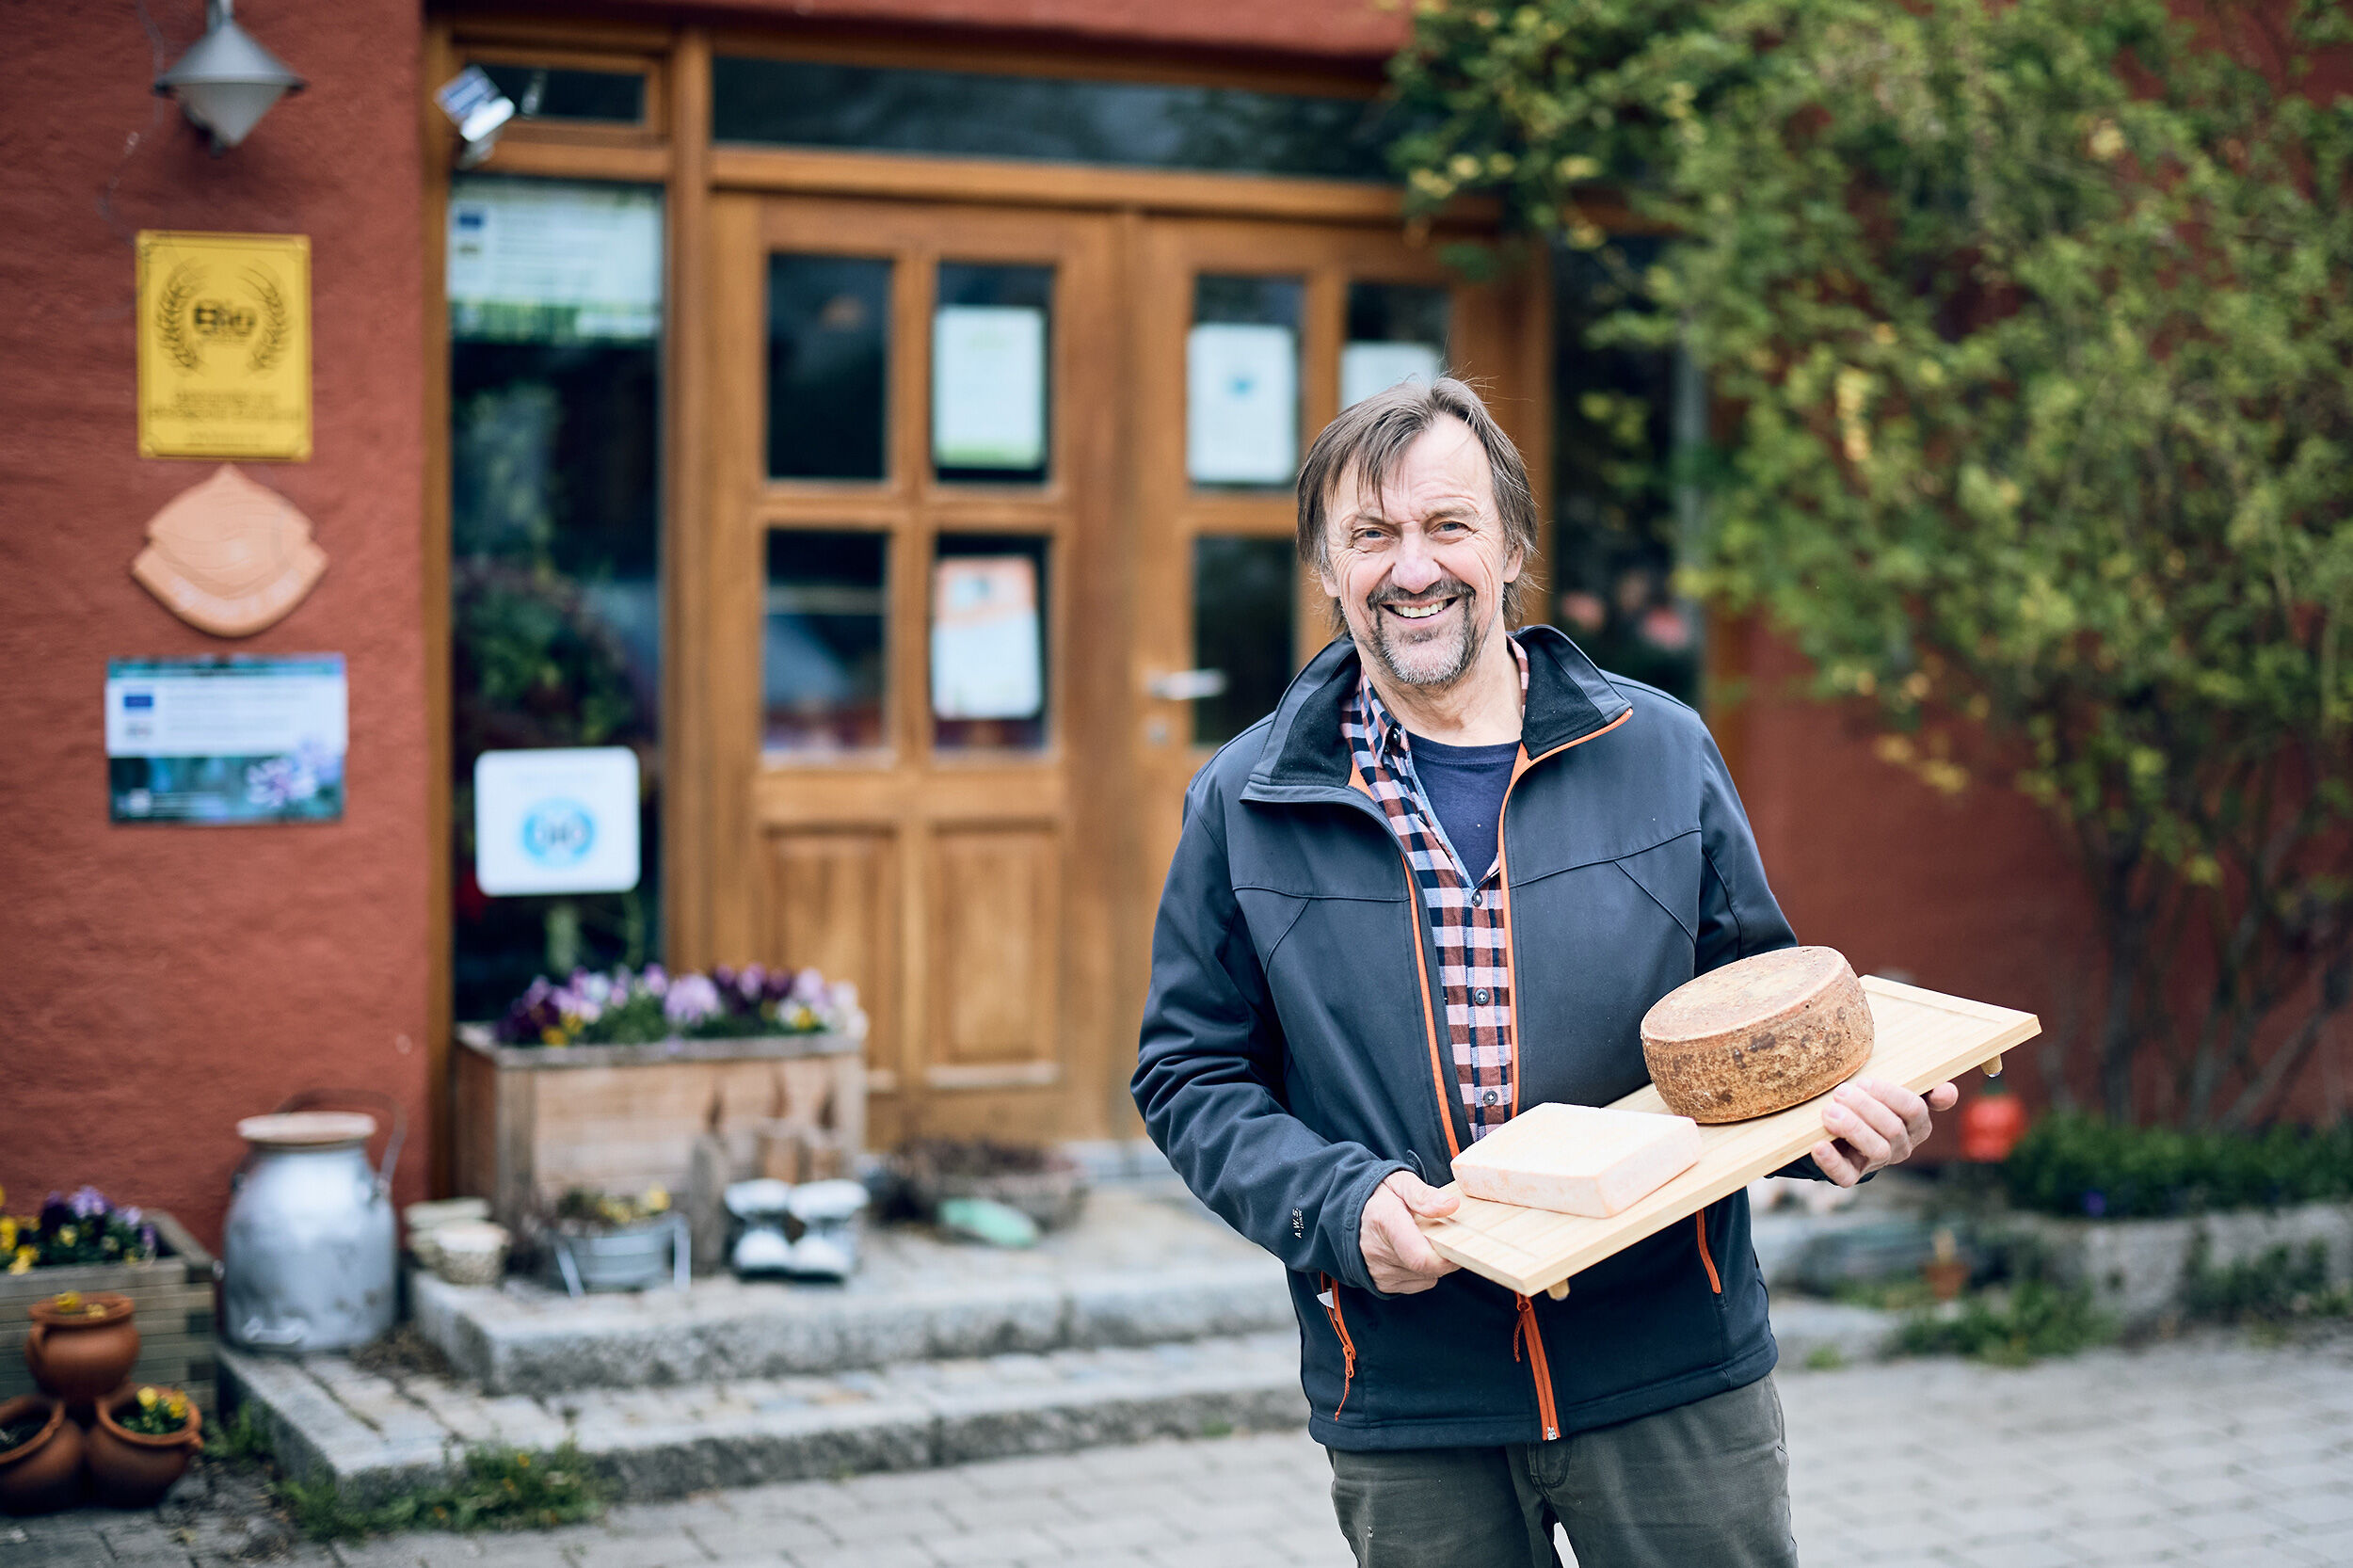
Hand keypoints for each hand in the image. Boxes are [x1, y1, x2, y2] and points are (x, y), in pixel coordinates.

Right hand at [1360, 1171, 1460, 1293]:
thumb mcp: (1401, 1182)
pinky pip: (1417, 1283)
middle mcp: (1377, 1251)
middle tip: (1439, 1233)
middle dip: (1443, 1254)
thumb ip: (1425, 1195)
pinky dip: (1422, 1271)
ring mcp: (1377, 1270)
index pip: (1421, 1257)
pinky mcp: (1380, 1283)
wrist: (1348, 1210)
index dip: (1447, 1256)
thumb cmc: (1380, 1195)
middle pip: (1427, 1268)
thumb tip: (1451, 1206)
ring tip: (1420, 1240)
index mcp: (1384, 1221)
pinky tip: (1411, 1252)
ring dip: (1431, 1263)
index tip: (1458, 1242)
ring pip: (1425, 1277)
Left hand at [1811, 1077, 1959, 1186]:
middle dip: (1865, 1108)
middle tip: (1841, 1092)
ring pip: (1876, 1150)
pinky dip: (1832, 1162)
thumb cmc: (1871, 1100)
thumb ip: (1922, 1086)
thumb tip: (1948, 1092)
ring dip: (1852, 1128)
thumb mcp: (1893, 1089)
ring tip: (1829, 1112)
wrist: (1842, 1127)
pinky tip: (1819, 1147)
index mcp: (1916, 1124)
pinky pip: (1846, 1176)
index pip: (1914, 1110)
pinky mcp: (1852, 1174)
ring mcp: (1878, 1162)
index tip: (1864, 1082)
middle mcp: (1902, 1145)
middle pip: (1893, 1129)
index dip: (1890, 1095)